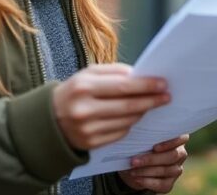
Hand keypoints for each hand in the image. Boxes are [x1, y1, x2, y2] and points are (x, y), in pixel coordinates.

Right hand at [53, 63, 169, 150]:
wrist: (49, 120)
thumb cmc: (75, 91)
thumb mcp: (88, 74)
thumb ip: (115, 72)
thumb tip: (142, 75)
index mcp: (84, 87)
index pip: (123, 86)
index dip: (146, 85)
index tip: (163, 83)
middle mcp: (85, 110)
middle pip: (128, 106)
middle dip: (151, 100)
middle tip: (167, 96)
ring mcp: (88, 129)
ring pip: (127, 121)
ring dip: (142, 112)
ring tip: (151, 104)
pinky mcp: (91, 144)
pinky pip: (120, 133)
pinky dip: (130, 124)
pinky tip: (133, 116)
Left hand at [118, 134, 188, 192]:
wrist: (133, 167)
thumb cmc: (139, 148)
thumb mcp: (142, 141)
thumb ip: (147, 139)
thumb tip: (140, 138)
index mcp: (176, 139)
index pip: (182, 138)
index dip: (170, 143)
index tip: (155, 147)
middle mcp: (180, 154)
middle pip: (172, 156)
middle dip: (151, 159)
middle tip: (134, 161)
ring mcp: (176, 170)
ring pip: (166, 170)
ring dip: (147, 171)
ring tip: (132, 170)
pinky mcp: (169, 183)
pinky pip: (162, 184)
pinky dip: (148, 182)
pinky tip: (137, 179)